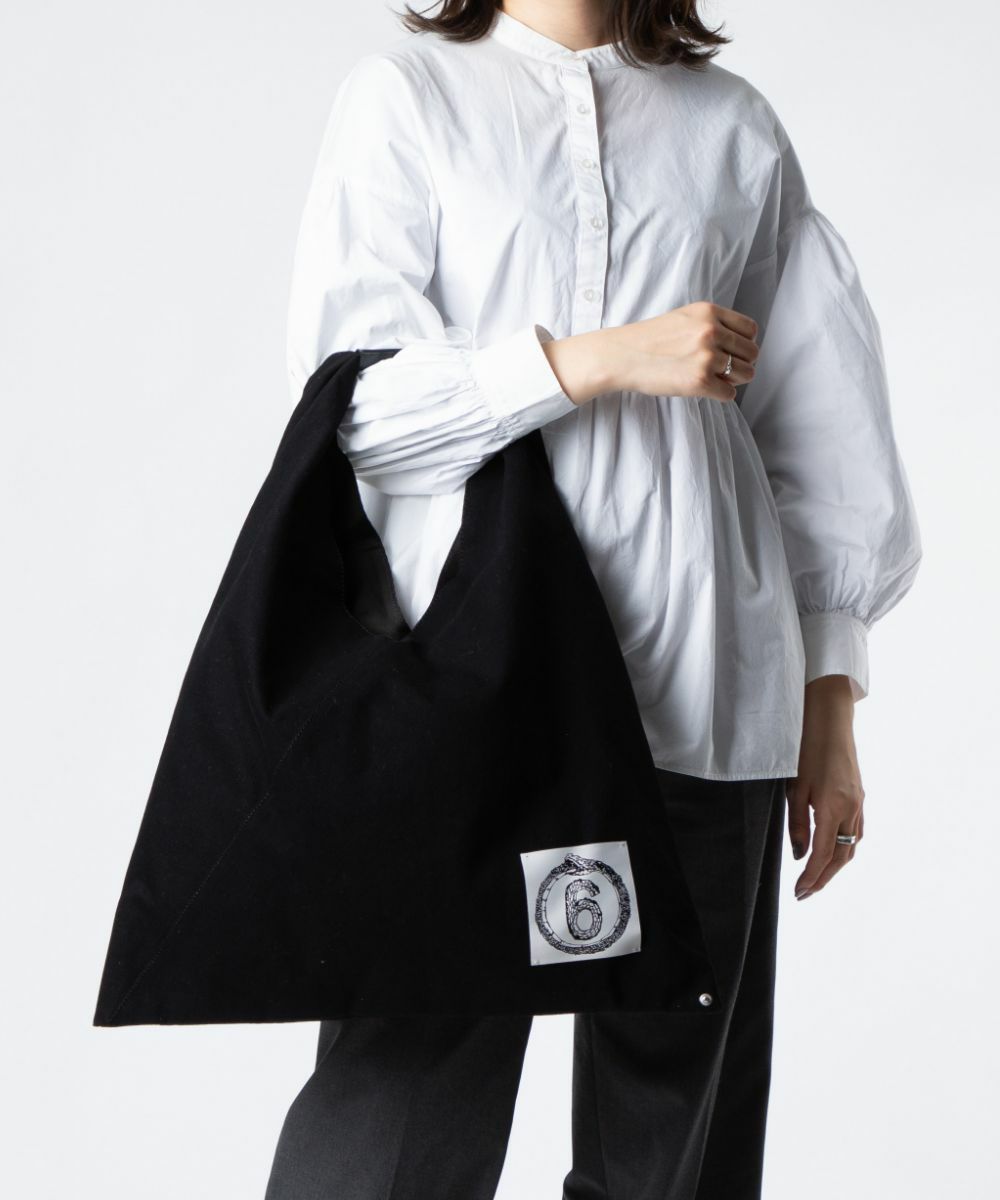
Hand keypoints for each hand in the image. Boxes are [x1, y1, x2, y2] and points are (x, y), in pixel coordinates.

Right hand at [541, 301, 758, 404]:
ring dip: (733, 380)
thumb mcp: (684, 317)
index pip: (750, 330)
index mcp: (709, 313)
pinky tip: (704, 389)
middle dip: (740, 364)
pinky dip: (720, 395)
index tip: (732, 352)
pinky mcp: (700, 381)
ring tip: (713, 379)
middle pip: (751, 353)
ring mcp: (706, 356)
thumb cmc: (650, 339)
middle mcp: (711, 331)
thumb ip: (712, 324)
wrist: (622, 355)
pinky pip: (730, 394)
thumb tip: (740, 345)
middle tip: (722, 370)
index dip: (744, 344)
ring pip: (745, 374)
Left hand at [787, 675, 865, 899]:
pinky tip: (832, 850)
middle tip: (806, 893)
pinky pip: (856, 830)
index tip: (800, 893)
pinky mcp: (859, 795)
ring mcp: (859, 802)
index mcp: (832, 807)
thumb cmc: (806, 749)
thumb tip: (801, 856)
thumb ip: (798, 823)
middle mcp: (851, 808)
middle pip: (841, 856)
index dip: (811, 878)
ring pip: (851, 845)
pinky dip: (844, 847)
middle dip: (824, 878)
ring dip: (835, 865)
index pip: (822, 855)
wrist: (829, 720)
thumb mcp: (794, 787)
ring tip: (817, 877)